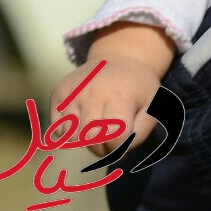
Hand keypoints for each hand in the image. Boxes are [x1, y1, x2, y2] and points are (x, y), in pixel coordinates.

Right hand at [49, 22, 176, 156]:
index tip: (122, 142)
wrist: (120, 57)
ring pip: (70, 137)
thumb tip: (119, 154)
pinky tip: (82, 120)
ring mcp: (74, 91)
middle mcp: (94, 92)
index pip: (113, 136)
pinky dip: (69, 133)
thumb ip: (140, 133)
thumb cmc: (138, 88)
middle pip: (89, 139)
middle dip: (100, 149)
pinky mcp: (59, 92)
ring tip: (97, 129)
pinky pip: (57, 129)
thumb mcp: (152, 106)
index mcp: (121, 96)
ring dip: (83, 142)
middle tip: (108, 141)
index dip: (118, 148)